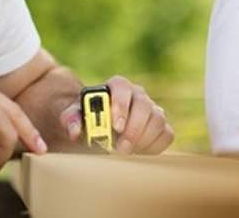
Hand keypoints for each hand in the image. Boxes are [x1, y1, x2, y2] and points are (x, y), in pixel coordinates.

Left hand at [58, 75, 173, 154]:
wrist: (102, 126)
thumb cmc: (89, 118)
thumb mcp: (76, 116)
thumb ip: (71, 119)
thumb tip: (75, 131)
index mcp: (117, 86)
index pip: (122, 87)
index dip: (121, 105)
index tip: (115, 125)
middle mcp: (137, 94)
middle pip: (144, 104)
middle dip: (134, 128)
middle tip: (121, 148)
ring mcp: (152, 109)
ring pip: (158, 119)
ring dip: (144, 138)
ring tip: (128, 151)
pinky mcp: (161, 126)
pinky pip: (167, 134)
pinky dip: (155, 145)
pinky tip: (140, 152)